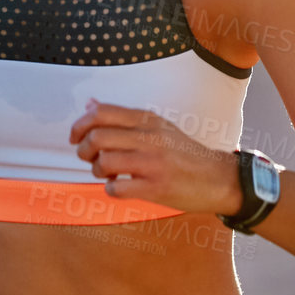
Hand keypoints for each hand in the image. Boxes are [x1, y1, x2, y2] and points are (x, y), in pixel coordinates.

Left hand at [69, 99, 241, 214]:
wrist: (217, 177)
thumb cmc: (183, 152)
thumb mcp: (157, 126)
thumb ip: (122, 117)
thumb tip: (90, 104)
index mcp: (147, 119)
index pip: (101, 113)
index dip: (80, 125)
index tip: (76, 137)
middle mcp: (149, 137)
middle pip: (97, 137)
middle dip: (84, 150)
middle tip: (89, 158)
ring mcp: (152, 162)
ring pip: (105, 162)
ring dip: (98, 171)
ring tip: (108, 173)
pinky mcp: (156, 188)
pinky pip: (118, 188)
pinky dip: (111, 189)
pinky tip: (119, 187)